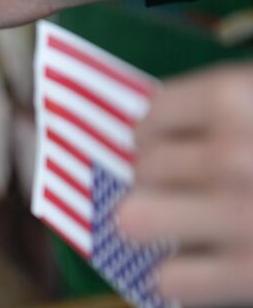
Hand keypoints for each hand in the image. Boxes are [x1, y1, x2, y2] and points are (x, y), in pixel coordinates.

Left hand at [117, 63, 252, 306]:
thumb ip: (224, 108)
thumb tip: (149, 128)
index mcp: (237, 97)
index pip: (149, 117)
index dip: (151, 133)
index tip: (158, 142)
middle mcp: (231, 154)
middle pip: (141, 167)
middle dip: (155, 178)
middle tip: (177, 185)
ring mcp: (240, 217)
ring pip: (135, 217)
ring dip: (152, 221)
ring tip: (176, 223)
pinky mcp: (252, 275)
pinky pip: (174, 280)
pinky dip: (181, 278)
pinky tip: (200, 268)